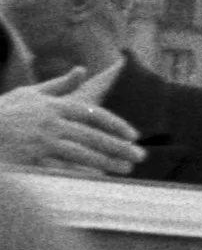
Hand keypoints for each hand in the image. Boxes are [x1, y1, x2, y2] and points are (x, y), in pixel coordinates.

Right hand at [0, 69, 143, 174]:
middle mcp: (49, 123)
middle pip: (92, 136)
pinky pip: (61, 169)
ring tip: (126, 169)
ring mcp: (39, 142)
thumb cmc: (4, 112)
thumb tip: (82, 70)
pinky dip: (81, 174)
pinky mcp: (30, 160)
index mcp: (52, 106)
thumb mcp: (29, 93)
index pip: (92, 114)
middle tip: (140, 157)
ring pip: (81, 153)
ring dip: (106, 162)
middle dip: (118, 147)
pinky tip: (99, 179)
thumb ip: (59, 85)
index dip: (116, 125)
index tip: (133, 135)